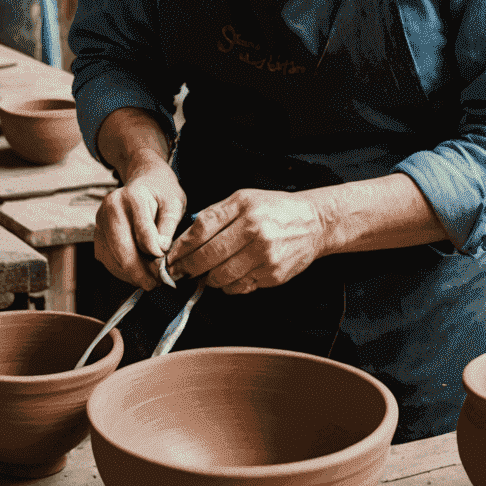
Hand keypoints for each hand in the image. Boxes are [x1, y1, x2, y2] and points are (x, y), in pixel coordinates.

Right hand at [94, 160, 187, 289]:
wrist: (144, 182)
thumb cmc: (161, 193)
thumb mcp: (174, 202)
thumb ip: (168, 225)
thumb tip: (160, 250)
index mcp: (133, 196)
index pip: (143, 232)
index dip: (155, 254)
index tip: (164, 267)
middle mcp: (111, 207)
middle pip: (122, 248)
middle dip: (139, 271)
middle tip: (154, 283)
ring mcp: (100, 220)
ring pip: (112, 257)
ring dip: (130, 274)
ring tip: (148, 280)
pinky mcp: (97, 233)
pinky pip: (107, 258)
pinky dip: (121, 270)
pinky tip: (136, 272)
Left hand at [168, 187, 327, 295]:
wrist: (313, 222)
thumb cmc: (274, 209)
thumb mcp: (243, 199)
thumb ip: (215, 214)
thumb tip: (186, 238)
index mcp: (243, 208)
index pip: (202, 231)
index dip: (182, 248)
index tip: (171, 257)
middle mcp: (254, 231)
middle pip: (208, 257)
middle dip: (189, 268)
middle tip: (181, 271)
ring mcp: (265, 256)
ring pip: (222, 277)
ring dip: (209, 279)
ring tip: (208, 273)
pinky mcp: (273, 275)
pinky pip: (240, 287)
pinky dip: (229, 285)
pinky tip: (231, 276)